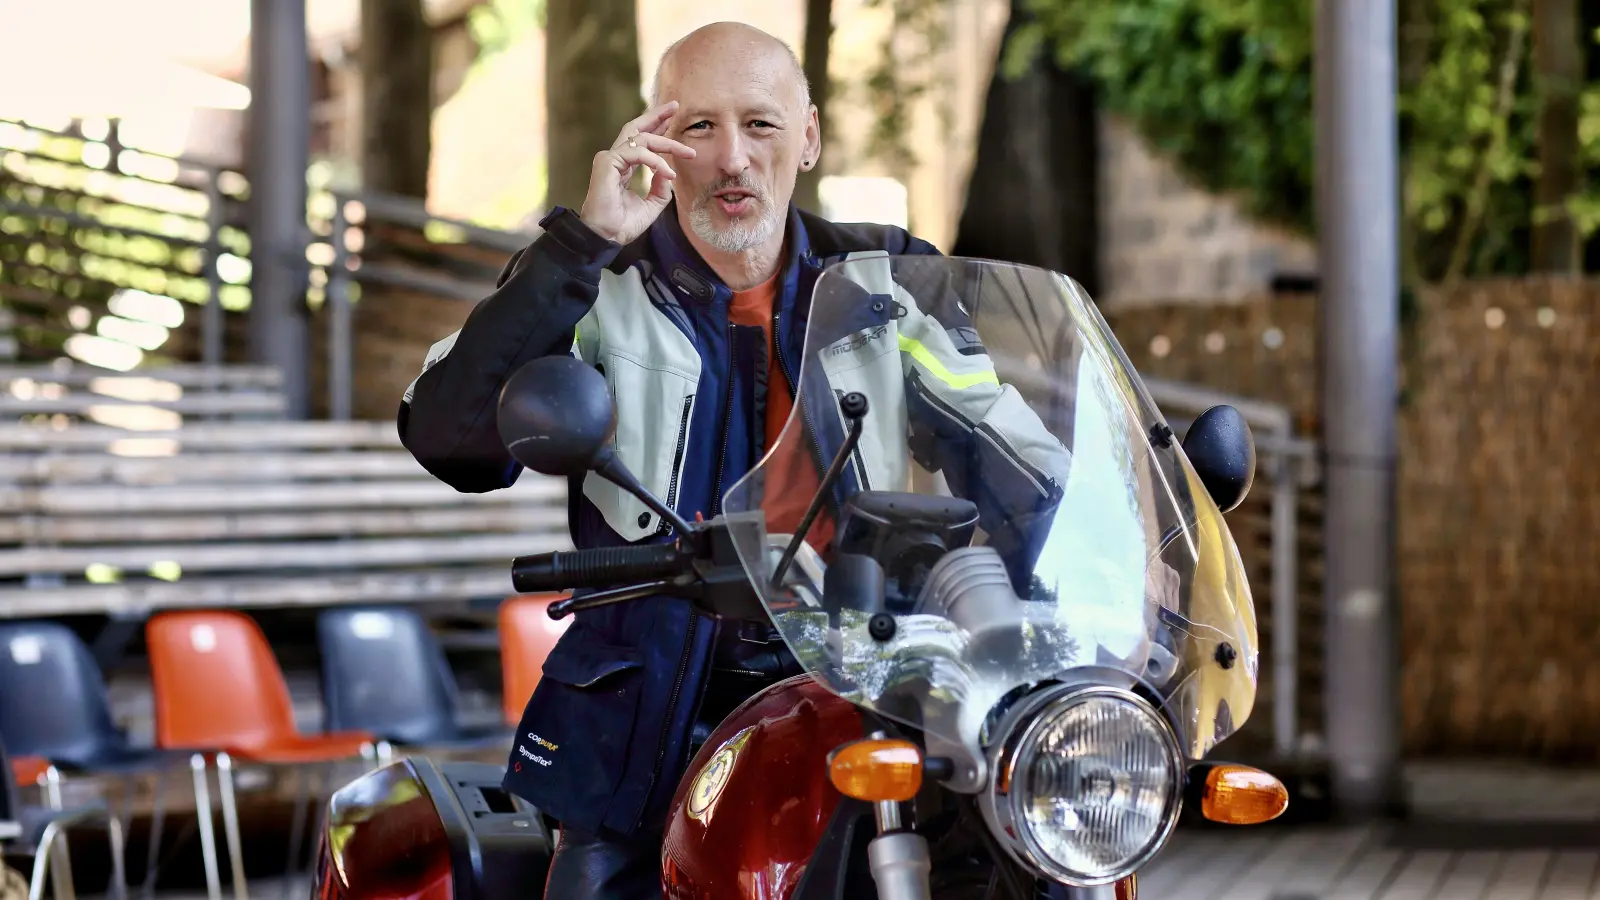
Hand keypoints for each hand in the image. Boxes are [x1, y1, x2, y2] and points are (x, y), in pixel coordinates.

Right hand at [578, 102, 697, 244]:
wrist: (606, 237)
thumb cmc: (623, 225)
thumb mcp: (652, 205)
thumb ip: (660, 187)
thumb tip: (668, 171)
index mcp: (623, 167)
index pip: (641, 140)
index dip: (658, 128)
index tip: (673, 118)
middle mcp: (615, 159)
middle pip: (636, 128)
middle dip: (657, 115)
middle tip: (675, 106)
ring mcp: (609, 159)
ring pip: (641, 138)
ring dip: (667, 143)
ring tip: (687, 152)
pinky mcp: (607, 162)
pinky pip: (637, 153)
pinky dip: (656, 161)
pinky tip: (668, 172)